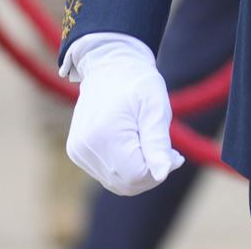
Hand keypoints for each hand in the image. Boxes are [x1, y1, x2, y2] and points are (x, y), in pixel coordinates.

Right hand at [63, 34, 183, 195]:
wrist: (109, 65)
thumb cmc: (137, 83)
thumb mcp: (154, 107)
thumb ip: (157, 142)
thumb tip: (162, 174)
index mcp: (105, 135)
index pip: (136, 176)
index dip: (158, 170)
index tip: (174, 154)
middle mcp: (85, 147)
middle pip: (126, 184)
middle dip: (150, 173)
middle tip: (167, 151)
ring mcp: (78, 151)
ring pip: (116, 182)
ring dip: (138, 171)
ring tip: (149, 144)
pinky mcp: (77, 152)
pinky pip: (106, 174)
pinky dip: (124, 167)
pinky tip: (132, 145)